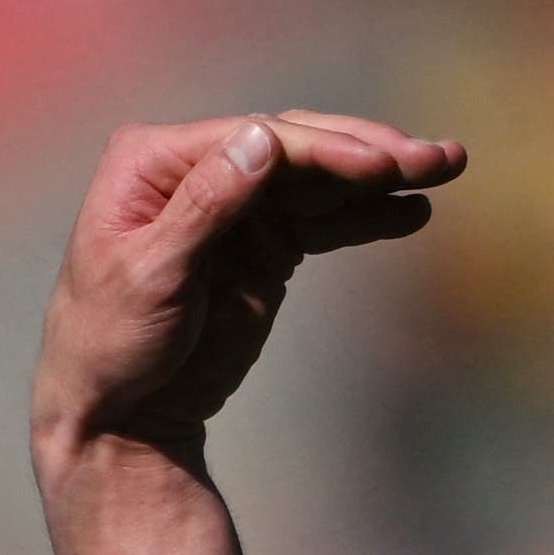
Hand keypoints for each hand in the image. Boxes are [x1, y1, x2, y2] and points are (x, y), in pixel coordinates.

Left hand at [30, 110, 464, 473]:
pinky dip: (364, 217)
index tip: (384, 165)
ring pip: (318, 180)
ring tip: (444, 169)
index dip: (325, 149)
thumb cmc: (110, 345)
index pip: (257, 139)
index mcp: (154, 161)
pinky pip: (322, 222)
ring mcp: (234, 206)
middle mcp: (196, 169)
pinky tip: (411, 213)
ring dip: (380, 178)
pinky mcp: (261, 247)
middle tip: (437, 159)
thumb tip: (263, 138)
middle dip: (368, 154)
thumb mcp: (151, 276)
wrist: (116, 416)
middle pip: (296, 149)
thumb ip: (207, 205)